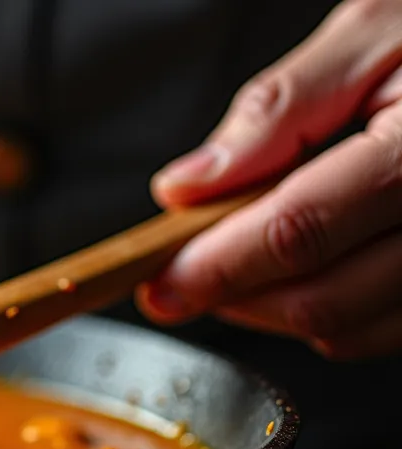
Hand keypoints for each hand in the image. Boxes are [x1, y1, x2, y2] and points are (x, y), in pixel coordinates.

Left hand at [139, 0, 401, 359]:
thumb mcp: (372, 32)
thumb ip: (279, 109)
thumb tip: (188, 185)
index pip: (298, 232)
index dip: (215, 266)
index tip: (157, 280)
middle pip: (323, 301)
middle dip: (236, 296)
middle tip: (186, 272)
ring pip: (354, 330)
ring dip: (277, 311)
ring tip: (242, 261)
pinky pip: (392, 329)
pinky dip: (334, 314)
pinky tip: (308, 268)